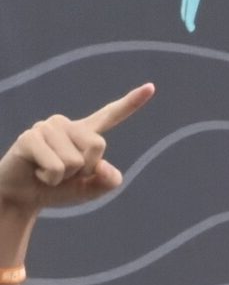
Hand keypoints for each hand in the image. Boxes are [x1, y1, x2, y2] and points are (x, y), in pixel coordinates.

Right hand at [0, 84, 152, 214]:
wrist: (20, 197)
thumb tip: (103, 168)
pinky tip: (37, 171)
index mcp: (85, 134)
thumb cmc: (55, 190)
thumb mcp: (89, 191)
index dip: (131, 103)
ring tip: (47, 172)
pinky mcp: (30, 137)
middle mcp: (67, 125)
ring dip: (63, 177)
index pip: (110, 115)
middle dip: (84, 170)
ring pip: (75, 161)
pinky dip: (50, 179)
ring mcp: (47, 127)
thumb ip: (106, 181)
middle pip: (97, 146)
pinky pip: (56, 167)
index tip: (151, 87)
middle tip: (63, 174)